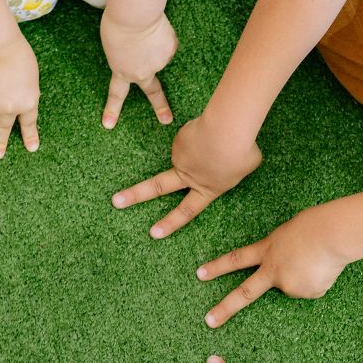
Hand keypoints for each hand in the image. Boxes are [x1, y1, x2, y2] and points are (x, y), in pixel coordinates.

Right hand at [0, 37, 39, 159]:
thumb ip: (24, 93)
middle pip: (3, 129)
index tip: (31, 148)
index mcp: (28, 102)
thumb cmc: (17, 54)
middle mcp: (9, 108)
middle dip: (0, 144)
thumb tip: (13, 105)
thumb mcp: (30, 76)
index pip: (28, 123)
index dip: (30, 136)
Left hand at [100, 12, 175, 128]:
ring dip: (154, 44)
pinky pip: (168, 43)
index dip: (112, 109)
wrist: (134, 15)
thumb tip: (143, 55)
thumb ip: (126, 56)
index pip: (117, 94)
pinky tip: (156, 28)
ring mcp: (159, 63)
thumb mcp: (113, 45)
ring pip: (158, 54)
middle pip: (153, 92)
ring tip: (145, 30)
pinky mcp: (170, 50)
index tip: (108, 125)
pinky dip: (162, 35)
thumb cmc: (117, 25)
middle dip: (160, 107)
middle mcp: (142, 73)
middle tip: (166, 120)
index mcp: (122, 72)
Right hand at [112, 113, 260, 237]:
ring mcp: (181, 157)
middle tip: (116, 201)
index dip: (170, 223)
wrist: (227, 130)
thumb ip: (232, 169)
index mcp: (208, 189)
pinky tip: (214, 129)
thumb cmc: (242, 150)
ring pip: (190, 151)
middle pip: (156, 187)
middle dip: (134, 195)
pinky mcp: (179, 139)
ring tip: (223, 139)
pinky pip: (193, 135)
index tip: (153, 233)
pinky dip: (204, 133)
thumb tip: (222, 161)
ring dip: (204, 145)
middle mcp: (189, 176)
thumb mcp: (246, 167)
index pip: (187, 211)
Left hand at [196, 205, 350, 326]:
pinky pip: (312, 289)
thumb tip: (288, 271)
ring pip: (295, 286)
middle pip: (245, 293)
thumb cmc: (315, 225)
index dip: (217, 267)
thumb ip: (281, 253)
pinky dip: (319, 281)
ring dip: (307, 276)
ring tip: (318, 260)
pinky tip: (325, 268)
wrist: (332, 234)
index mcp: (267, 250)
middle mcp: (273, 270)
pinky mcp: (306, 293)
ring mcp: (288, 284)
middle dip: (225, 308)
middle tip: (209, 322)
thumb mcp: (289, 234)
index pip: (236, 259)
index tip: (199, 274)